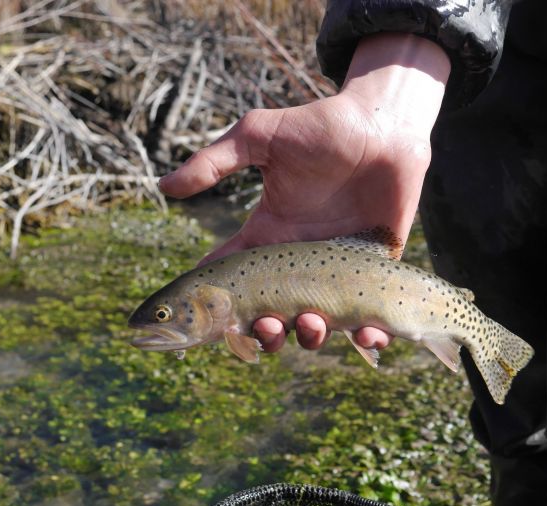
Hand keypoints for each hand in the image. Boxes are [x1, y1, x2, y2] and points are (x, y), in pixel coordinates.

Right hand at [160, 33, 449, 352]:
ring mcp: (336, 271)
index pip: (231, 277)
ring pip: (316, 325)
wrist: (382, 126)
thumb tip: (164, 187)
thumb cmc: (319, 127)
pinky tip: (366, 335)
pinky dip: (368, 338)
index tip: (204, 319)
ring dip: (308, 337)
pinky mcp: (373, 274)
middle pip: (271, 314)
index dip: (214, 301)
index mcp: (267, 236)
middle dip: (264, 333)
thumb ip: (214, 162)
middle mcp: (298, 261)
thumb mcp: (259, 137)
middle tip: (266, 325)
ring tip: (311, 323)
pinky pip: (370, 318)